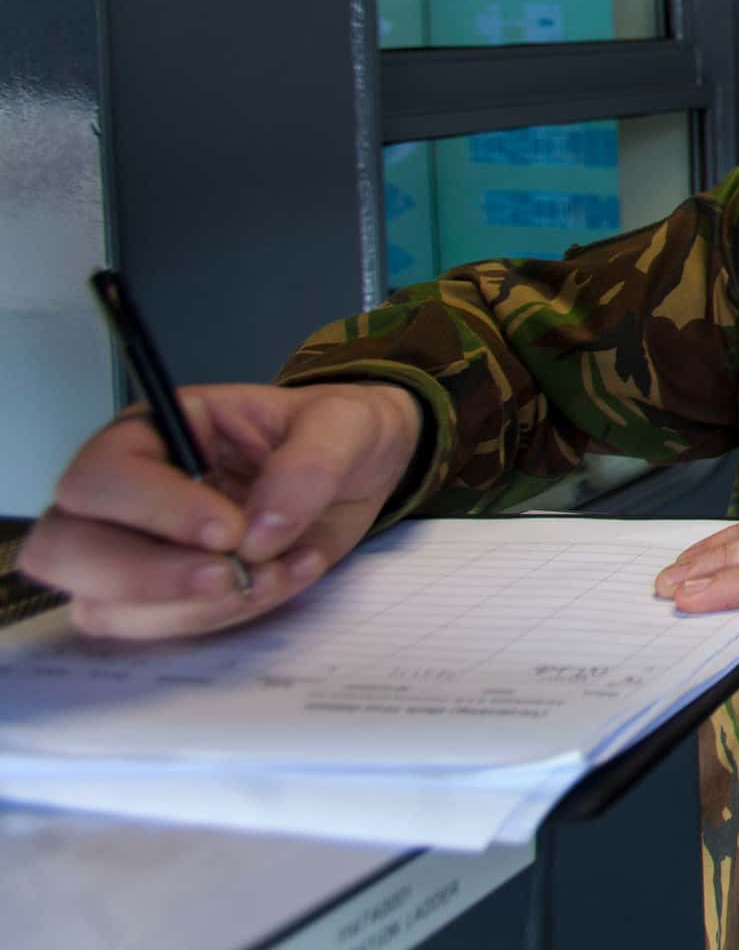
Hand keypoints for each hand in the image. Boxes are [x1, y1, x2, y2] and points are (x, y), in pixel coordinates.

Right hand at [22, 382, 423, 640]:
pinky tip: (284, 578)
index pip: (99, 478)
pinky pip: (160, 629)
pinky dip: (223, 618)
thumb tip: (261, 530)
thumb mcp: (345, 424)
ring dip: (194, 607)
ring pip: (106, 605)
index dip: (153, 511)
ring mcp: (136, 550)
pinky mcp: (165, 595)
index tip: (230, 531)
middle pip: (64, 550)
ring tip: (280, 571)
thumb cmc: (337, 432)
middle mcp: (126, 494)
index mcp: (154, 432)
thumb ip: (308, 466)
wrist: (360, 470)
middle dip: (144, 577)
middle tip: (232, 575)